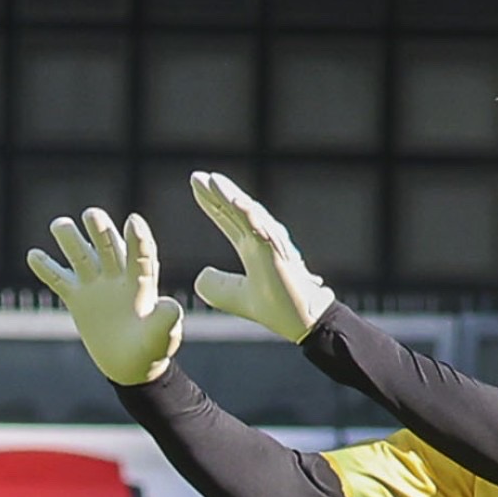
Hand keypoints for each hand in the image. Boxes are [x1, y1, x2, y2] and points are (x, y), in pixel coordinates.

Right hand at [25, 208, 183, 386]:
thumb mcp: (163, 337)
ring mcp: (96, 285)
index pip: (140, 254)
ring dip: (71, 239)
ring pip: (82, 256)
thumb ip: (165, 320)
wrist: (131, 362)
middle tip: (91, 215)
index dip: (137, 238)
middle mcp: (118, 277)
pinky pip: (59, 280)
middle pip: (108, 247)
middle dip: (100, 231)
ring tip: (59, 225)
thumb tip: (169, 304)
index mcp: (143, 282)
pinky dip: (46, 268)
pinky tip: (32, 255)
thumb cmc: (152, 348)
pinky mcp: (77, 299)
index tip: (133, 221)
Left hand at [188, 172, 336, 344]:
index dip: (212, 202)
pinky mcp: (277, 250)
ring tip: (211, 180)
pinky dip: (248, 212)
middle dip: (216, 192)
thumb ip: (215, 285)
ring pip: (247, 212)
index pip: (228, 217)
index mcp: (251, 246)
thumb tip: (200, 274)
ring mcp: (270, 242)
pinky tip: (233, 200)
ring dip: (229, 194)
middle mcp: (261, 239)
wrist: (301, 319)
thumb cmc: (274, 306)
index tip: (196, 185)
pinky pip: (261, 227)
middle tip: (196, 176)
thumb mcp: (232, 297)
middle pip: (234, 209)